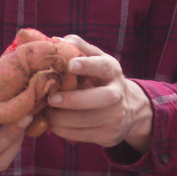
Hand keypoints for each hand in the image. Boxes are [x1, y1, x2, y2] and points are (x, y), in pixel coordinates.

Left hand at [47, 36, 152, 151]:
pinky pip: (81, 135)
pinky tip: (53, 124)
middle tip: (52, 99)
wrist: (130, 110)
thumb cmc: (103, 80)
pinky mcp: (107, 135)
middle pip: (100, 98)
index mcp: (112, 71)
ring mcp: (114, 117)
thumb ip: (79, 48)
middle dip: (73, 100)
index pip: (103, 67)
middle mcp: (117, 94)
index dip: (88, 65)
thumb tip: (56, 40)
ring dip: (61, 118)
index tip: (70, 65)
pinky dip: (63, 131)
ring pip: (85, 120)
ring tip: (47, 113)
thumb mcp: (97, 60)